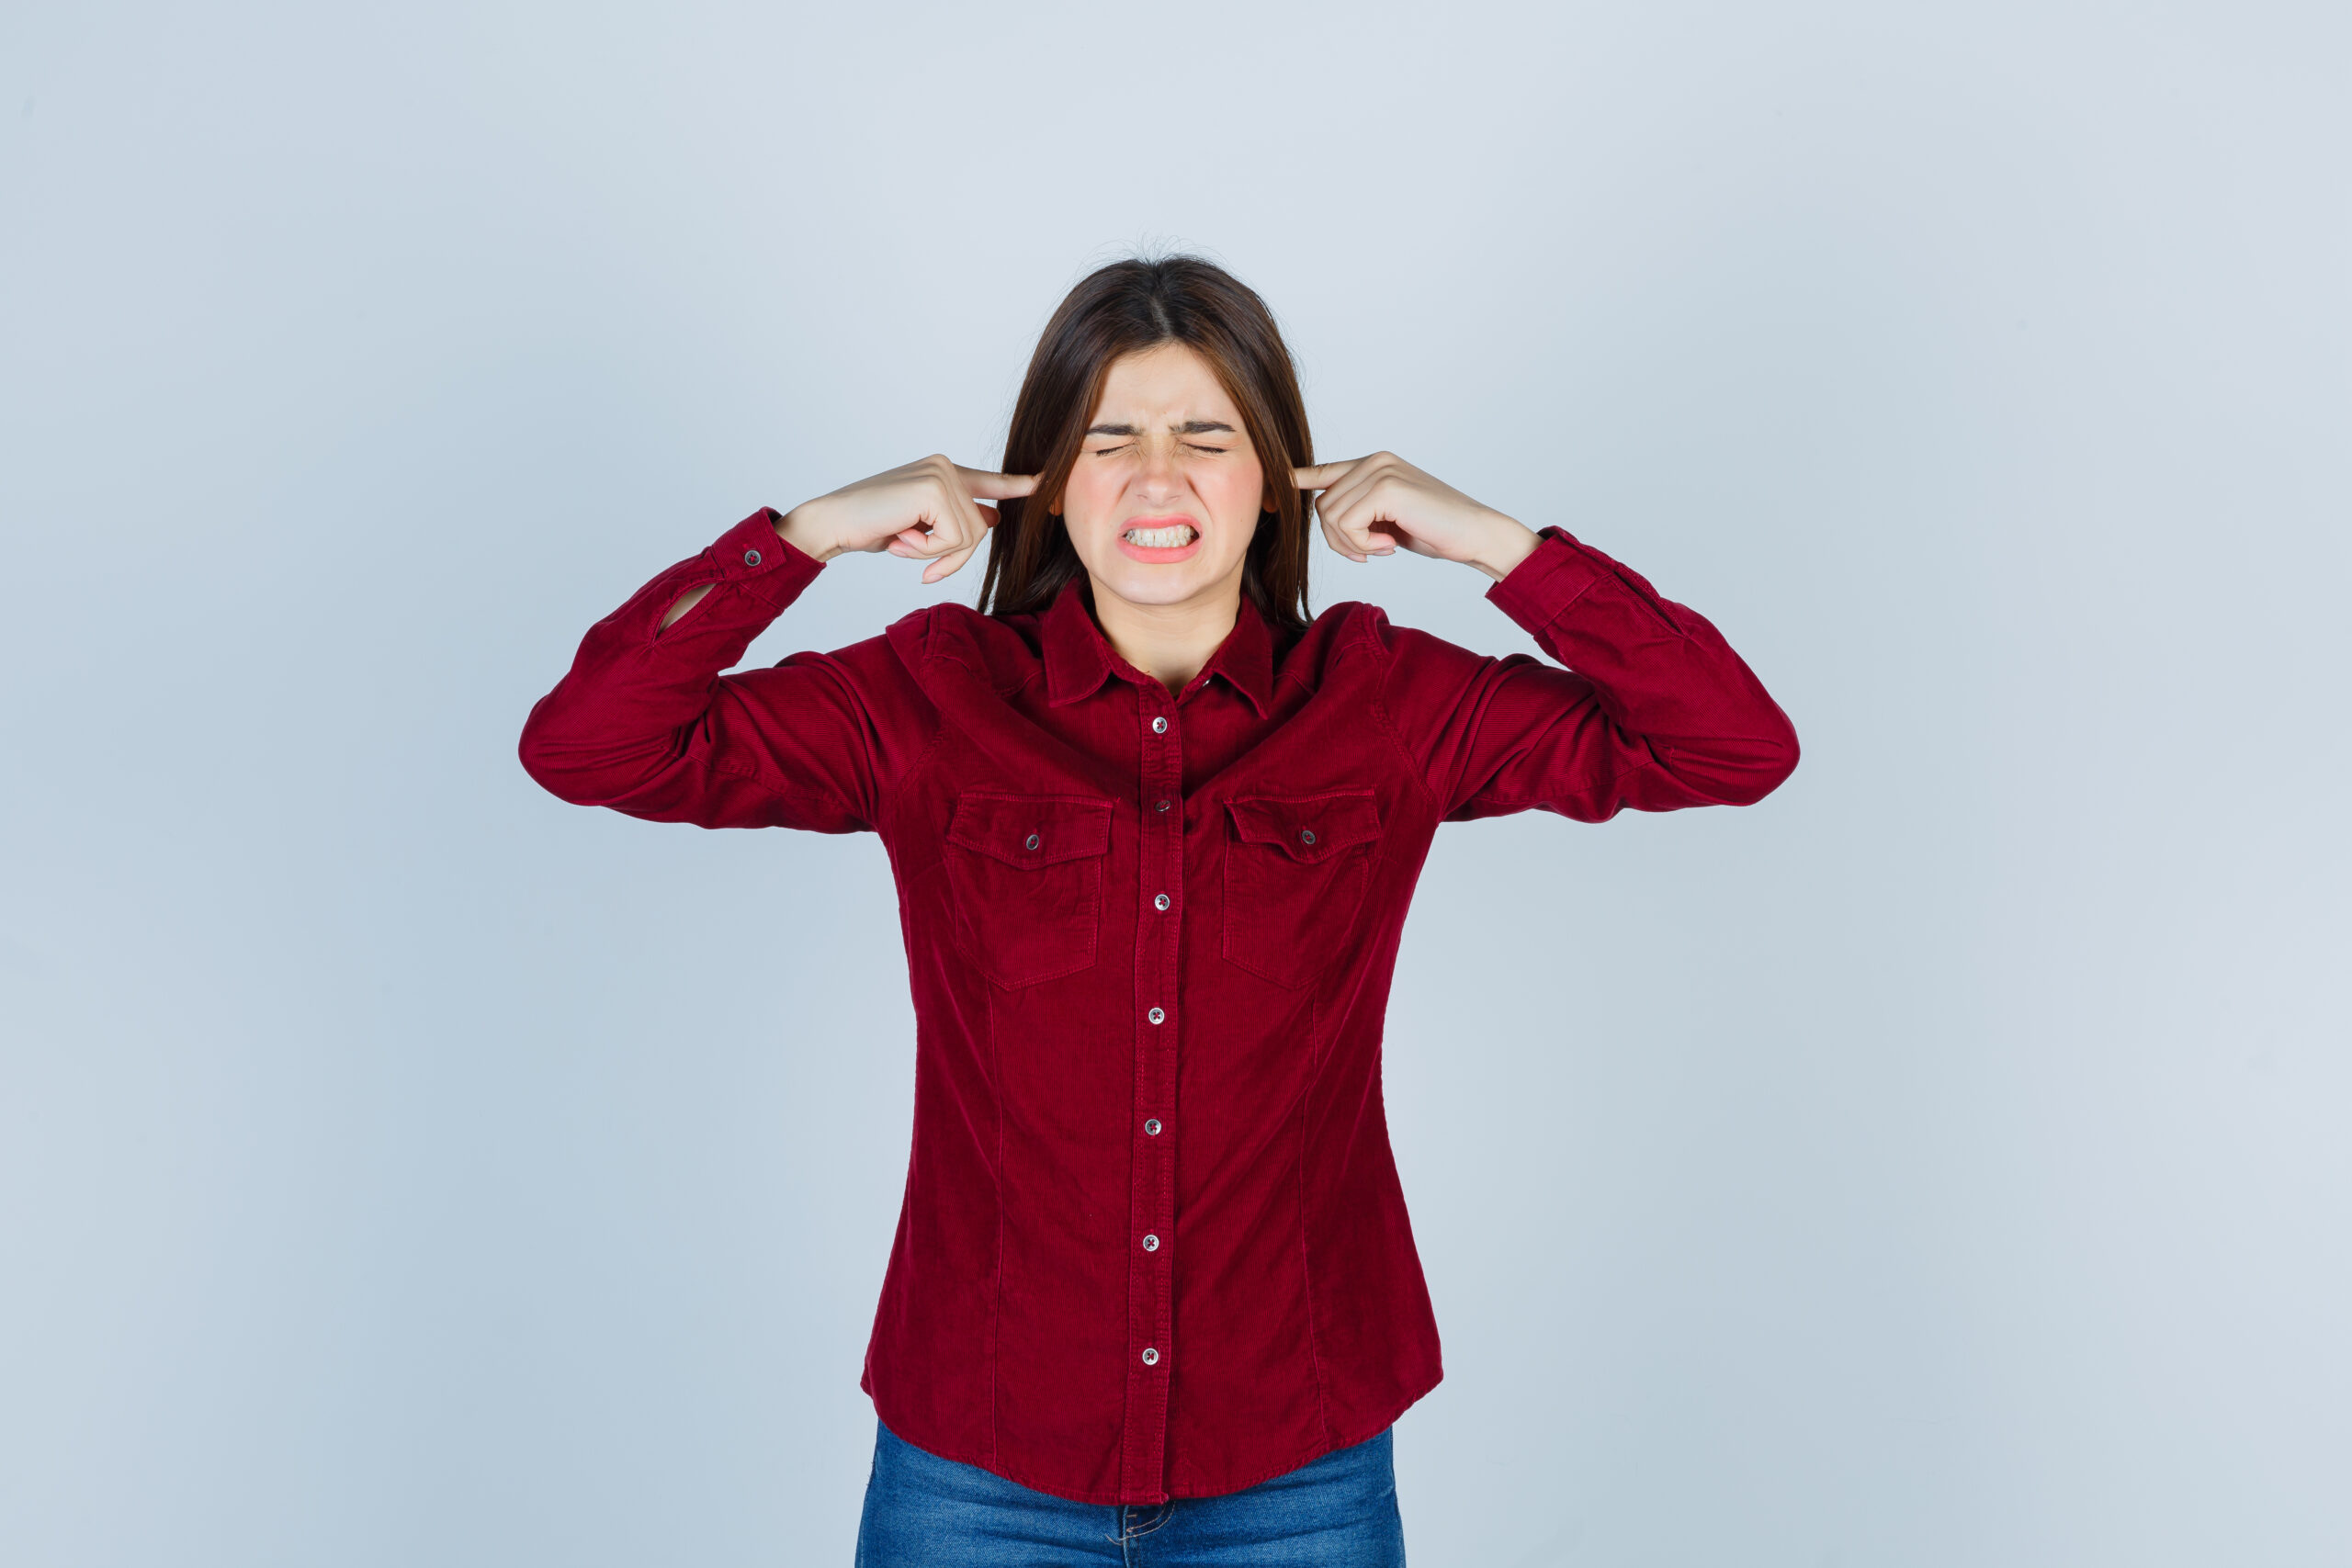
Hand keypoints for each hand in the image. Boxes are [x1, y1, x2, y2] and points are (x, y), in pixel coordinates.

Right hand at [780, 455, 1038, 584]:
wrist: (834, 522)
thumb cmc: (871, 526)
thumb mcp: (921, 525)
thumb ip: (956, 520)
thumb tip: (993, 520)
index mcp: (944, 472)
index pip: (989, 481)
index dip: (1019, 485)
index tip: (1046, 481)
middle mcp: (946, 467)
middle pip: (980, 529)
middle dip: (950, 556)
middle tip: (914, 553)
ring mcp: (941, 475)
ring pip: (967, 538)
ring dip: (933, 554)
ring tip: (902, 540)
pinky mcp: (934, 490)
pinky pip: (952, 540)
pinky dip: (925, 551)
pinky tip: (899, 537)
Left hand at [1293, 453, 1539, 581]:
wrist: (1475, 535)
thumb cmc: (1435, 530)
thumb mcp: (1387, 519)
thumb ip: (1358, 511)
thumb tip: (1324, 514)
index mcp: (1372, 465)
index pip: (1321, 471)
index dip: (1292, 482)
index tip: (1265, 497)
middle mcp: (1373, 461)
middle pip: (1321, 506)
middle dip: (1338, 539)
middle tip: (1371, 551)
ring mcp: (1379, 471)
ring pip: (1330, 516)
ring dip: (1352, 544)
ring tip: (1383, 547)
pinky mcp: (1386, 488)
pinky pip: (1347, 524)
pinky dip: (1363, 544)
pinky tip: (1391, 545)